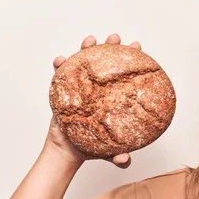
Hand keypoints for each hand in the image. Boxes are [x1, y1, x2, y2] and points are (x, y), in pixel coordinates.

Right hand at [44, 33, 141, 168]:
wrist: (70, 151)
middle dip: (110, 46)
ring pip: (83, 62)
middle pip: (104, 62)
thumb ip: (118, 157)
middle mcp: (98, 88)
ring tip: (90, 39)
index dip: (131, 59)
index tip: (138, 46)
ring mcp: (80, 86)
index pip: (123, 74)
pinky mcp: (63, 90)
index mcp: (113, 97)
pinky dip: (60, 65)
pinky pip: (60, 74)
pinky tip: (60, 60)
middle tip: (116, 37)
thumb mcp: (109, 151)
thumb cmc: (93, 147)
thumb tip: (124, 161)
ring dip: (85, 48)